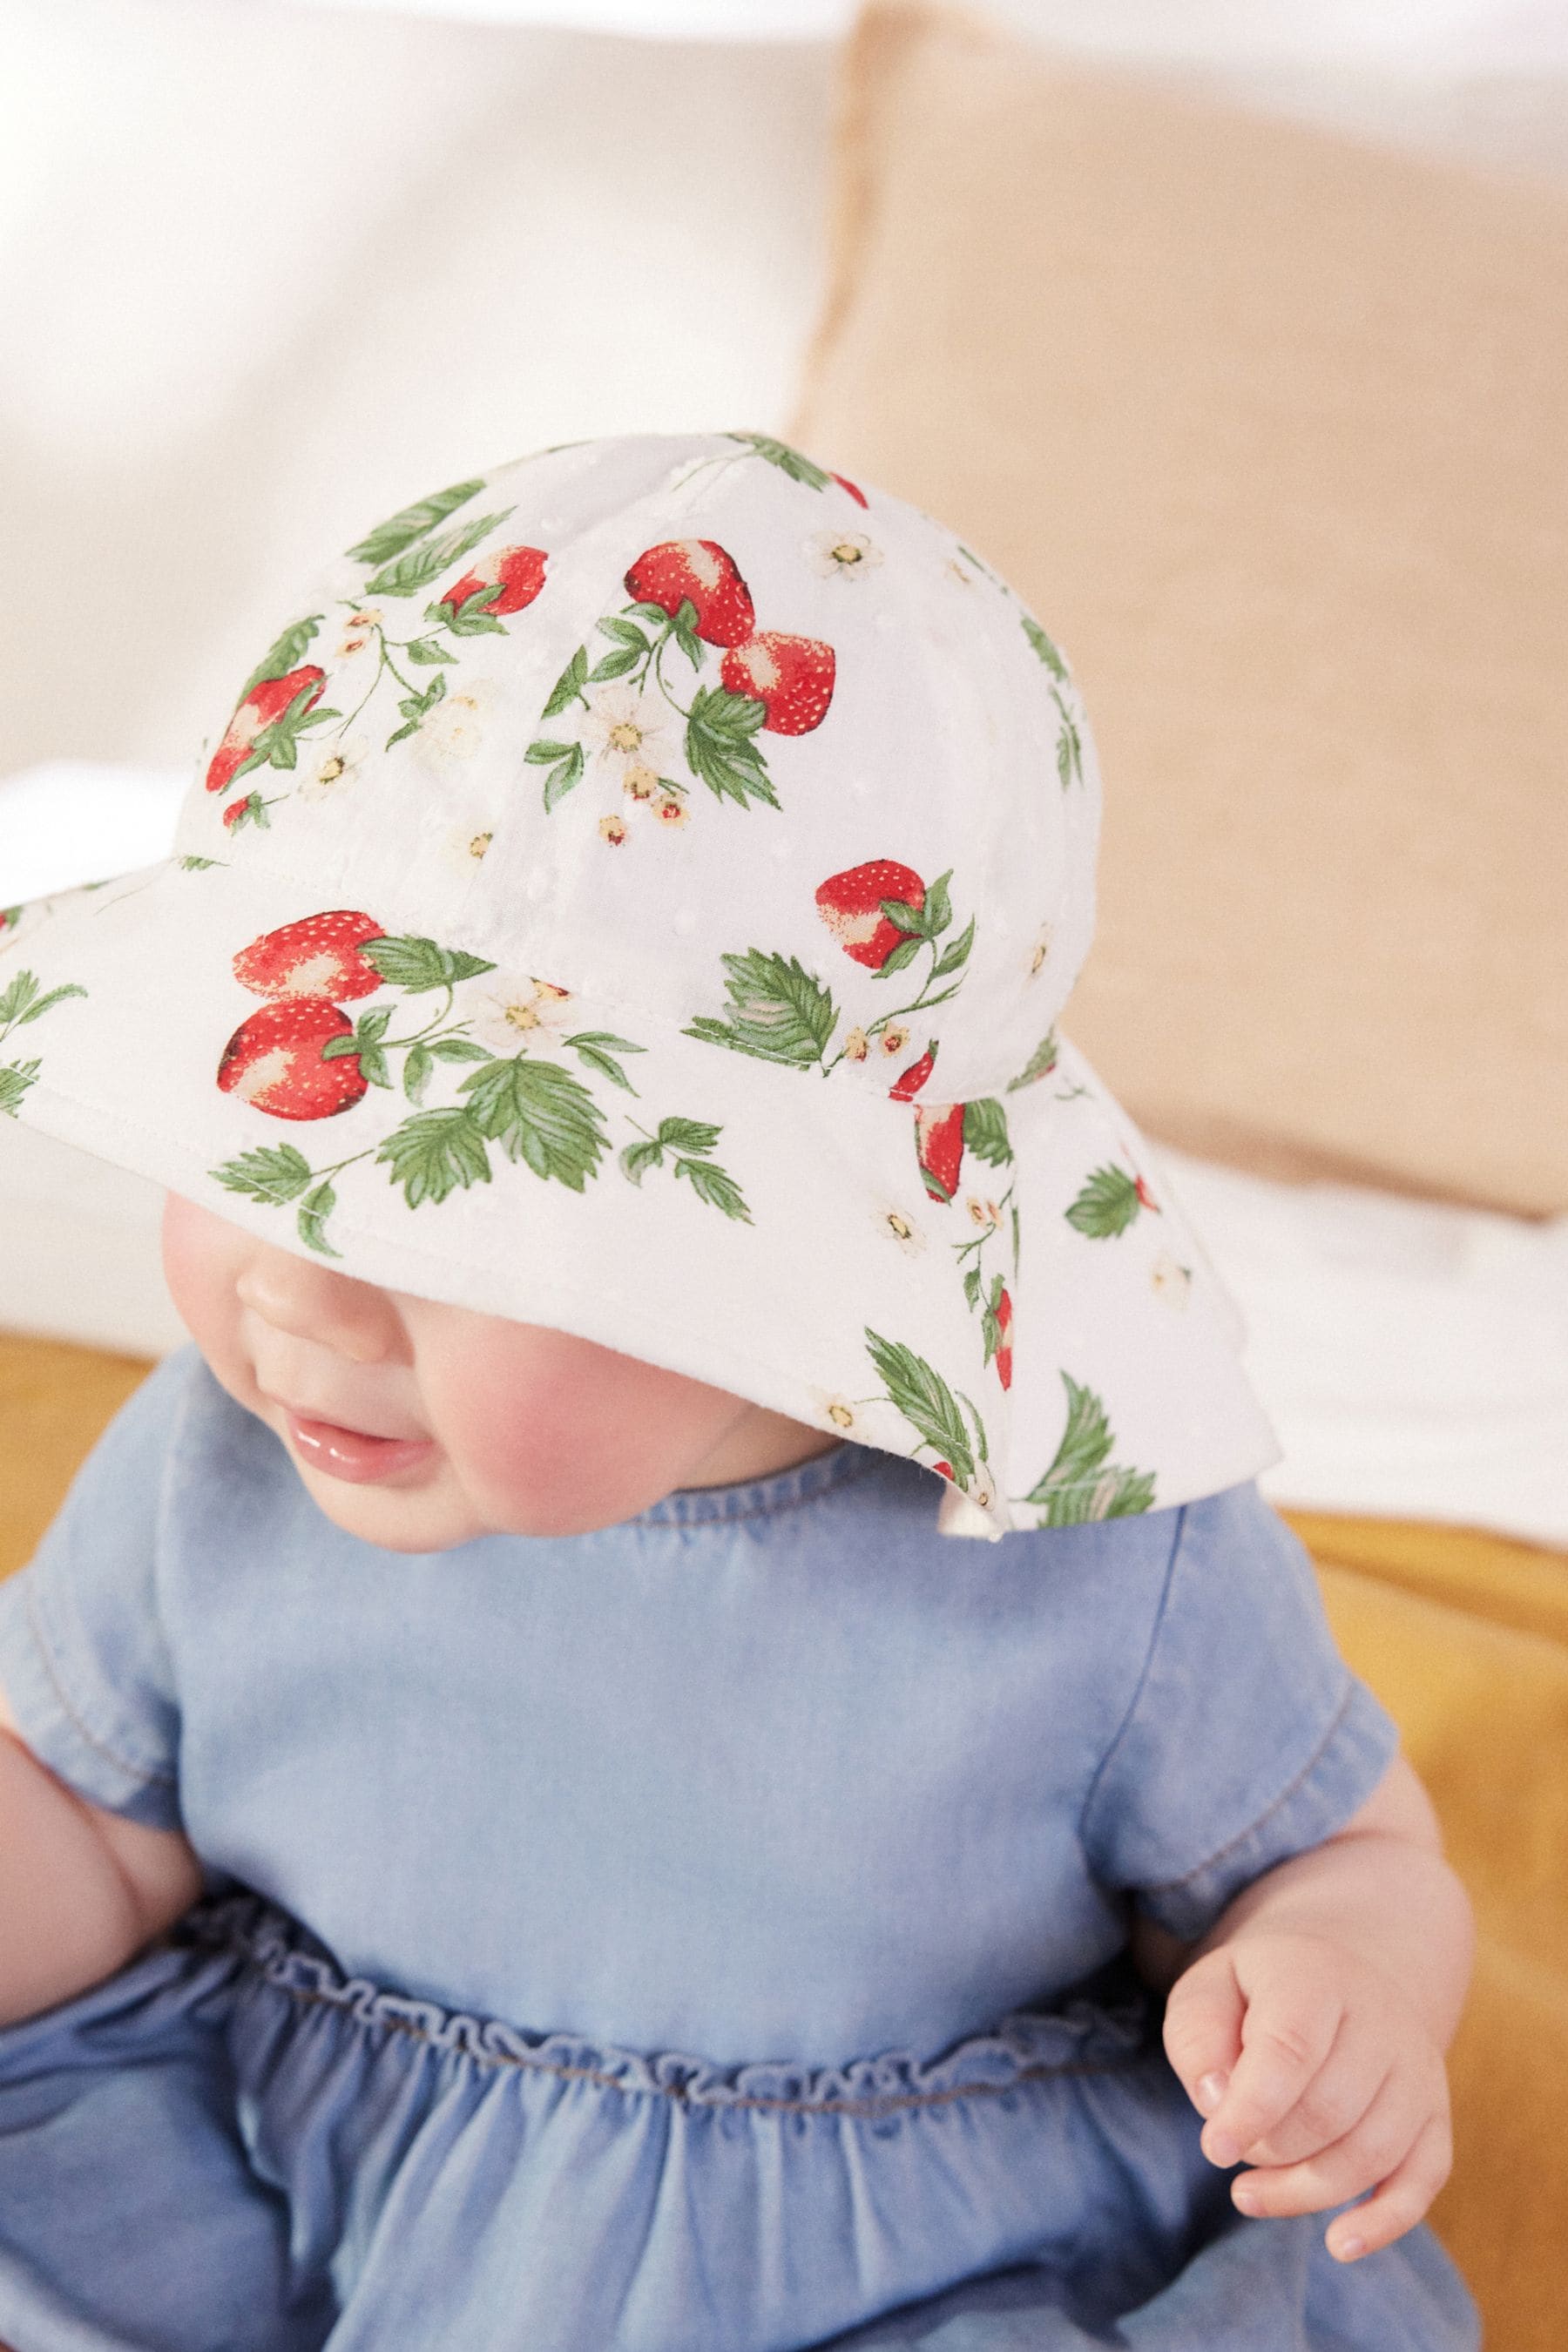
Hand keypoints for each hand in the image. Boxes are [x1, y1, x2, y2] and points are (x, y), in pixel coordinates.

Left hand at [1162, 1929, 1452, 2261]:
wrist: (1343, 1978)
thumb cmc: (1258, 1994)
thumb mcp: (1208, 1991)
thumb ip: (1198, 2039)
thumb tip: (1217, 2101)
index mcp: (1317, 1977)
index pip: (1292, 2049)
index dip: (1251, 2108)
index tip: (1215, 2149)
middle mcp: (1381, 2019)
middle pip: (1327, 2111)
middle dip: (1268, 2147)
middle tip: (1231, 2145)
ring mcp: (1417, 2070)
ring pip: (1369, 2154)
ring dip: (1303, 2191)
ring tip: (1248, 2194)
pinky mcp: (1435, 2117)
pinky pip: (1423, 2181)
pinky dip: (1383, 2222)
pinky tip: (1339, 2244)